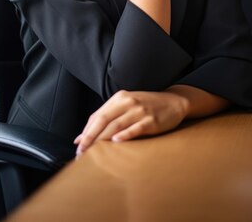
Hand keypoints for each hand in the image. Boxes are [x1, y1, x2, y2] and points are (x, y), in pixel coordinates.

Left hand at [74, 89, 188, 155]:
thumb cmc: (146, 106)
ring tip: (92, 152)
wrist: (173, 101)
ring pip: (116, 125)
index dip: (86, 130)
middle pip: (104, 120)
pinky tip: (116, 141)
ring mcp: (140, 111)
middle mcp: (128, 102)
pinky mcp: (151, 121)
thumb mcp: (127, 105)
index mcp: (119, 98)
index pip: (98, 115)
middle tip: (81, 151)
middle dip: (90, 136)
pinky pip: (136, 128)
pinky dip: (125, 134)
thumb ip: (109, 116)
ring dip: (102, 139)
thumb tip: (84, 135)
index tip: (78, 144)